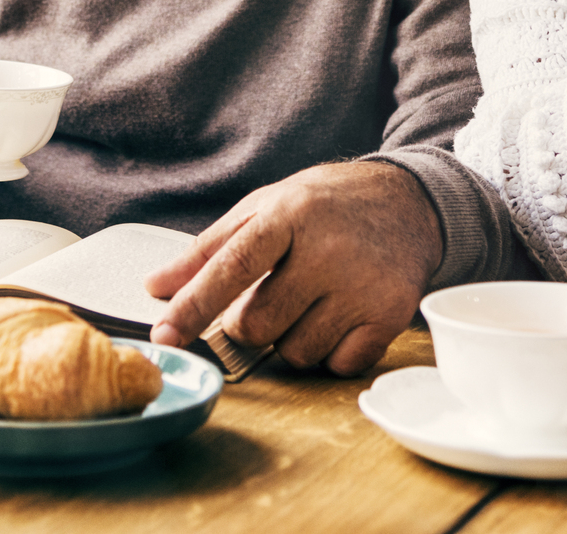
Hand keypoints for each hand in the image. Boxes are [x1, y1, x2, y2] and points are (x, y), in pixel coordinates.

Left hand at [146, 161, 443, 374]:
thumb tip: (156, 285)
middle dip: (253, 322)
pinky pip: (338, 364)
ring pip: (296, 352)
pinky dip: (332, 351)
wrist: (410, 201)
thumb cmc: (327, 204)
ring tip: (314, 299)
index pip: (233, 266)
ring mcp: (362, 285)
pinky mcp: (390, 314)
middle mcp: (329, 249)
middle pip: (258, 324)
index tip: (165, 334)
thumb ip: (212, 246)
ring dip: (294, 337)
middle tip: (276, 293)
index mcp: (291, 214)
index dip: (194, 304)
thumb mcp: (268, 205)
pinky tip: (342, 314)